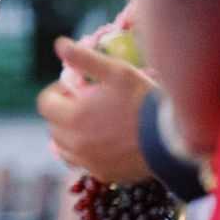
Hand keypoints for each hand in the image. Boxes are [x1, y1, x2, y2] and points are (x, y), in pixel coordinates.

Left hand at [36, 37, 155, 182]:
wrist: (174, 139)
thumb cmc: (144, 101)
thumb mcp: (116, 72)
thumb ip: (84, 58)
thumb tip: (60, 44)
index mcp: (73, 118)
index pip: (44, 105)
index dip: (56, 93)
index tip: (73, 88)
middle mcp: (76, 144)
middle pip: (53, 127)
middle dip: (63, 113)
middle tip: (86, 104)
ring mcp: (90, 163)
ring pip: (66, 148)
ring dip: (72, 134)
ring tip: (95, 123)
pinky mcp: (106, 175)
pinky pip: (85, 162)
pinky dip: (88, 152)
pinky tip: (108, 141)